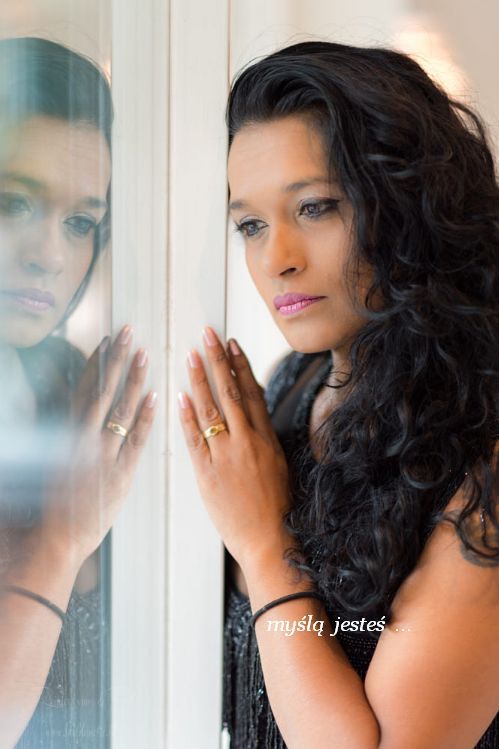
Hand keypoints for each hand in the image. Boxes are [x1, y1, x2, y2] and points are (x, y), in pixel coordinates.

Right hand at [38, 325, 156, 565]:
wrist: (52, 541)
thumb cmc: (47, 507)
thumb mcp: (49, 463)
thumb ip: (59, 435)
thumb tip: (67, 411)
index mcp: (64, 434)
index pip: (83, 389)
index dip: (96, 363)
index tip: (106, 343)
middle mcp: (82, 439)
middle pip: (102, 390)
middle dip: (116, 360)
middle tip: (129, 334)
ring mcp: (101, 455)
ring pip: (120, 409)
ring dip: (134, 380)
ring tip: (144, 354)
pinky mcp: (119, 475)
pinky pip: (135, 440)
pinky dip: (145, 418)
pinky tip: (156, 397)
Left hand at [177, 326, 291, 570]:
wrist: (270, 541)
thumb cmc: (277, 508)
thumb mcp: (278, 467)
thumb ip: (263, 441)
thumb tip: (251, 419)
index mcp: (267, 439)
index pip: (253, 392)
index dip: (241, 366)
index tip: (232, 344)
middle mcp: (248, 442)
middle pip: (232, 392)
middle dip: (219, 361)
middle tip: (208, 335)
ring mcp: (227, 456)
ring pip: (212, 409)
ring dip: (200, 379)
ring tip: (191, 355)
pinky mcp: (208, 474)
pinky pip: (195, 439)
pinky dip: (187, 417)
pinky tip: (180, 396)